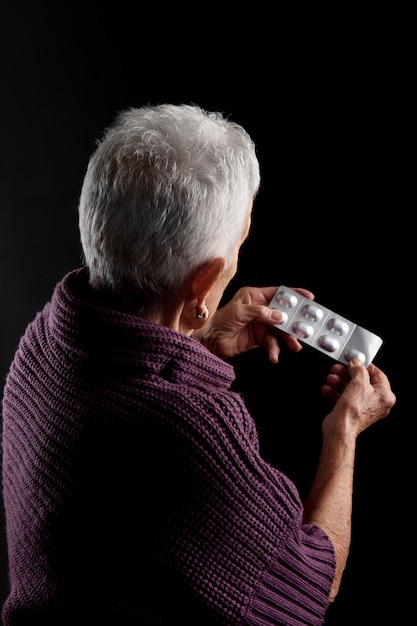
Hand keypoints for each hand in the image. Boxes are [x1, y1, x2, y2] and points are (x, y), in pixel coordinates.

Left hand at [196, 285, 314, 361]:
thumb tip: (279, 316)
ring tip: (294, 345)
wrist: (210, 342)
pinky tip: (274, 356)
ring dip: (287, 338)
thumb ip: (260, 313)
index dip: (294, 295)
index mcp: (254, 296)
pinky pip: (272, 343)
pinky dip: (274, 349)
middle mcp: (260, 309)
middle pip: (282, 313)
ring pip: (280, 330)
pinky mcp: (259, 338)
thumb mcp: (239, 312)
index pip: (278, 293)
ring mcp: (260, 324)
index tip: (308, 299)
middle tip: (304, 328)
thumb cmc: (219, 321)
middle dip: (293, 321)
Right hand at [321, 359, 395, 435]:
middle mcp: (376, 403)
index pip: (378, 375)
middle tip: (339, 368)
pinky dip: (336, 392)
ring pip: (351, 389)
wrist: (339, 429)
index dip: (365, 366)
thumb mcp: (358, 383)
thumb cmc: (353, 412)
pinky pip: (344, 397)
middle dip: (348, 374)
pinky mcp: (352, 411)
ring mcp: (364, 408)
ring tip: (331, 378)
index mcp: (385, 396)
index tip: (355, 360)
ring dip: (339, 382)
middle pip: (362, 381)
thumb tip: (357, 363)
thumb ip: (358, 369)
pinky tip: (328, 388)